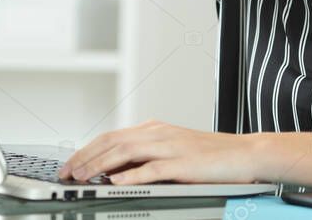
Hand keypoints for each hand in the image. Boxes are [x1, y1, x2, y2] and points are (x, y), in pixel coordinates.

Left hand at [56, 119, 262, 184]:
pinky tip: (117, 183)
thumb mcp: (172, 150)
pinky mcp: (182, 164)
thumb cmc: (210, 156)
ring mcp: (170, 147)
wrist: (244, 154)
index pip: (111, 136)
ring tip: (83, 177)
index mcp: (154, 129)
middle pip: (112, 141)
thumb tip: (115, 172)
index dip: (87, 150)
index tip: (70, 164)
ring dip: (100, 165)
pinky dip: (131, 176)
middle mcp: (158, 133)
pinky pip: (152, 169)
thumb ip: (145, 157)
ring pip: (125, 152)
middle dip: (85, 157)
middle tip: (67, 173)